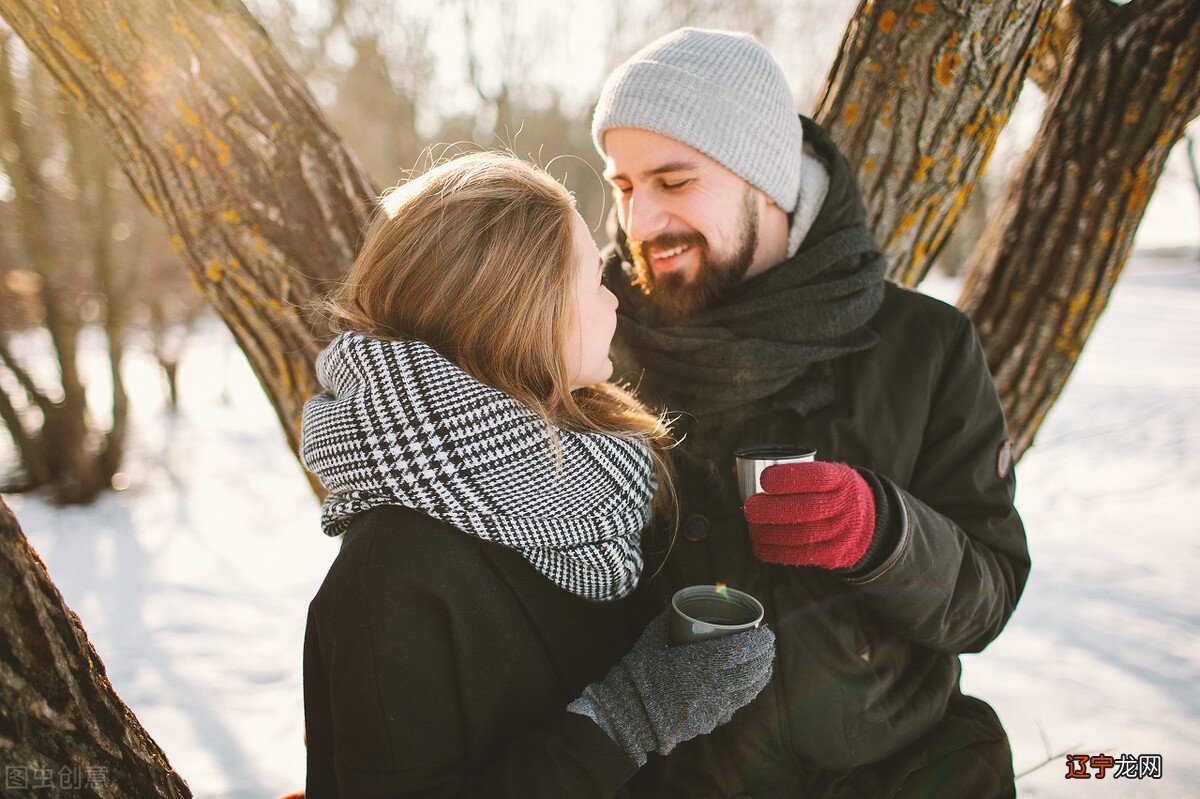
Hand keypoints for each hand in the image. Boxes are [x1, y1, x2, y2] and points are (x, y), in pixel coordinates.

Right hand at [567, 610, 774, 764]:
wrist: (627, 715)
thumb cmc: (637, 674)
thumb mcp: (650, 641)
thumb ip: (666, 620)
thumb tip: (675, 604)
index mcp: (698, 664)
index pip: (740, 651)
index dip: (759, 642)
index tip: (766, 632)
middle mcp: (711, 687)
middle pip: (750, 672)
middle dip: (764, 657)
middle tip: (768, 646)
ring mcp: (711, 709)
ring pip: (747, 692)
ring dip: (760, 677)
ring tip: (764, 665)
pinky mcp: (707, 723)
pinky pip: (733, 707)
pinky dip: (743, 695)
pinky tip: (744, 689)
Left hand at [742, 461, 875, 569]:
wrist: (867, 522)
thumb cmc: (830, 492)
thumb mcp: (823, 474)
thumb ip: (786, 472)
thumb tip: (736, 470)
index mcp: (841, 480)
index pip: (816, 477)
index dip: (788, 479)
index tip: (764, 479)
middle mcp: (844, 506)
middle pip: (807, 509)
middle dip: (772, 509)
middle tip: (749, 508)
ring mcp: (841, 532)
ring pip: (802, 535)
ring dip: (770, 533)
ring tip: (752, 527)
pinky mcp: (834, 554)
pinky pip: (802, 555)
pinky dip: (776, 552)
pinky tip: (760, 545)